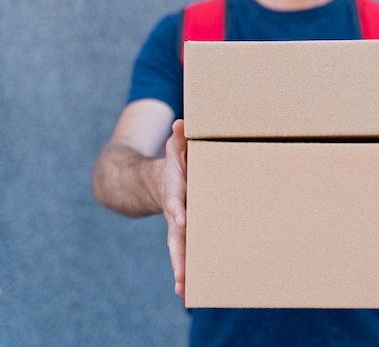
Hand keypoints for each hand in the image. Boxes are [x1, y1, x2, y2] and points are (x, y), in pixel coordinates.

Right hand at [160, 119, 187, 295]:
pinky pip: (186, 252)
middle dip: (178, 255)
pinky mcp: (184, 233)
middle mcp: (175, 213)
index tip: (182, 219)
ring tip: (184, 290)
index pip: (176, 201)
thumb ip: (179, 138)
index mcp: (175, 192)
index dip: (178, 208)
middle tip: (182, 274)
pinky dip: (186, 269)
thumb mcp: (176, 149)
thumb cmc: (175, 164)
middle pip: (175, 236)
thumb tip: (181, 123)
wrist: (154, 182)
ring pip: (178, 250)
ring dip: (181, 268)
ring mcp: (178, 226)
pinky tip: (191, 290)